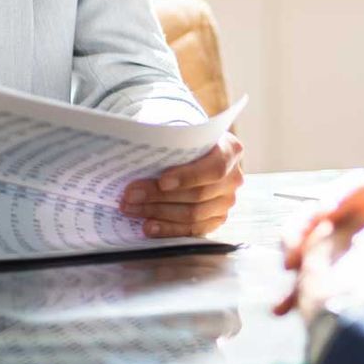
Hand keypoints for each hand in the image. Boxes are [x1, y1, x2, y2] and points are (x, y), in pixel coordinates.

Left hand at [119, 134, 244, 237]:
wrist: (195, 154)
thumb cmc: (185, 142)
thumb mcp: (182, 134)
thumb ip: (169, 142)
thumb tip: (138, 151)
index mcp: (230, 150)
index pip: (214, 168)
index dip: (188, 177)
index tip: (162, 181)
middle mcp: (233, 178)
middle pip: (198, 194)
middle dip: (159, 196)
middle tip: (131, 195)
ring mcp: (226, 202)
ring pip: (193, 214)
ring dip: (158, 213)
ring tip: (131, 208)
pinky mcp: (216, 219)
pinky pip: (192, 230)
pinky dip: (168, 229)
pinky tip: (148, 226)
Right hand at [275, 186, 363, 323]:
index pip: (358, 191)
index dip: (339, 197)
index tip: (327, 212)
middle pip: (324, 218)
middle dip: (303, 231)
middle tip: (293, 254)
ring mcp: (357, 253)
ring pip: (313, 250)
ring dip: (296, 266)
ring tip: (284, 292)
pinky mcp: (353, 281)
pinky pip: (317, 284)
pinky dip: (300, 296)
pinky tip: (285, 310)